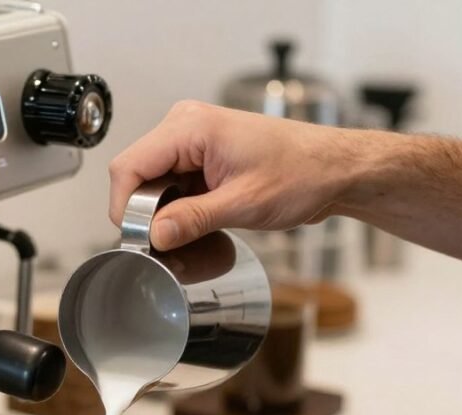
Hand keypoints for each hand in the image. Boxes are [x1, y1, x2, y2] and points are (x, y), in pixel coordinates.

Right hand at [108, 101, 362, 249]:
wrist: (334, 169)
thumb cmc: (303, 172)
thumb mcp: (244, 204)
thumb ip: (192, 220)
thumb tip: (155, 235)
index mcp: (190, 127)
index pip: (128, 167)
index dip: (126, 208)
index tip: (140, 239)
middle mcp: (185, 126)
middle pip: (136, 175)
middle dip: (146, 212)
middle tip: (169, 241)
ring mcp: (192, 140)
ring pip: (152, 182)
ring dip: (164, 211)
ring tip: (193, 230)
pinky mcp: (200, 155)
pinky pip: (171, 184)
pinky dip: (177, 207)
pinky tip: (198, 220)